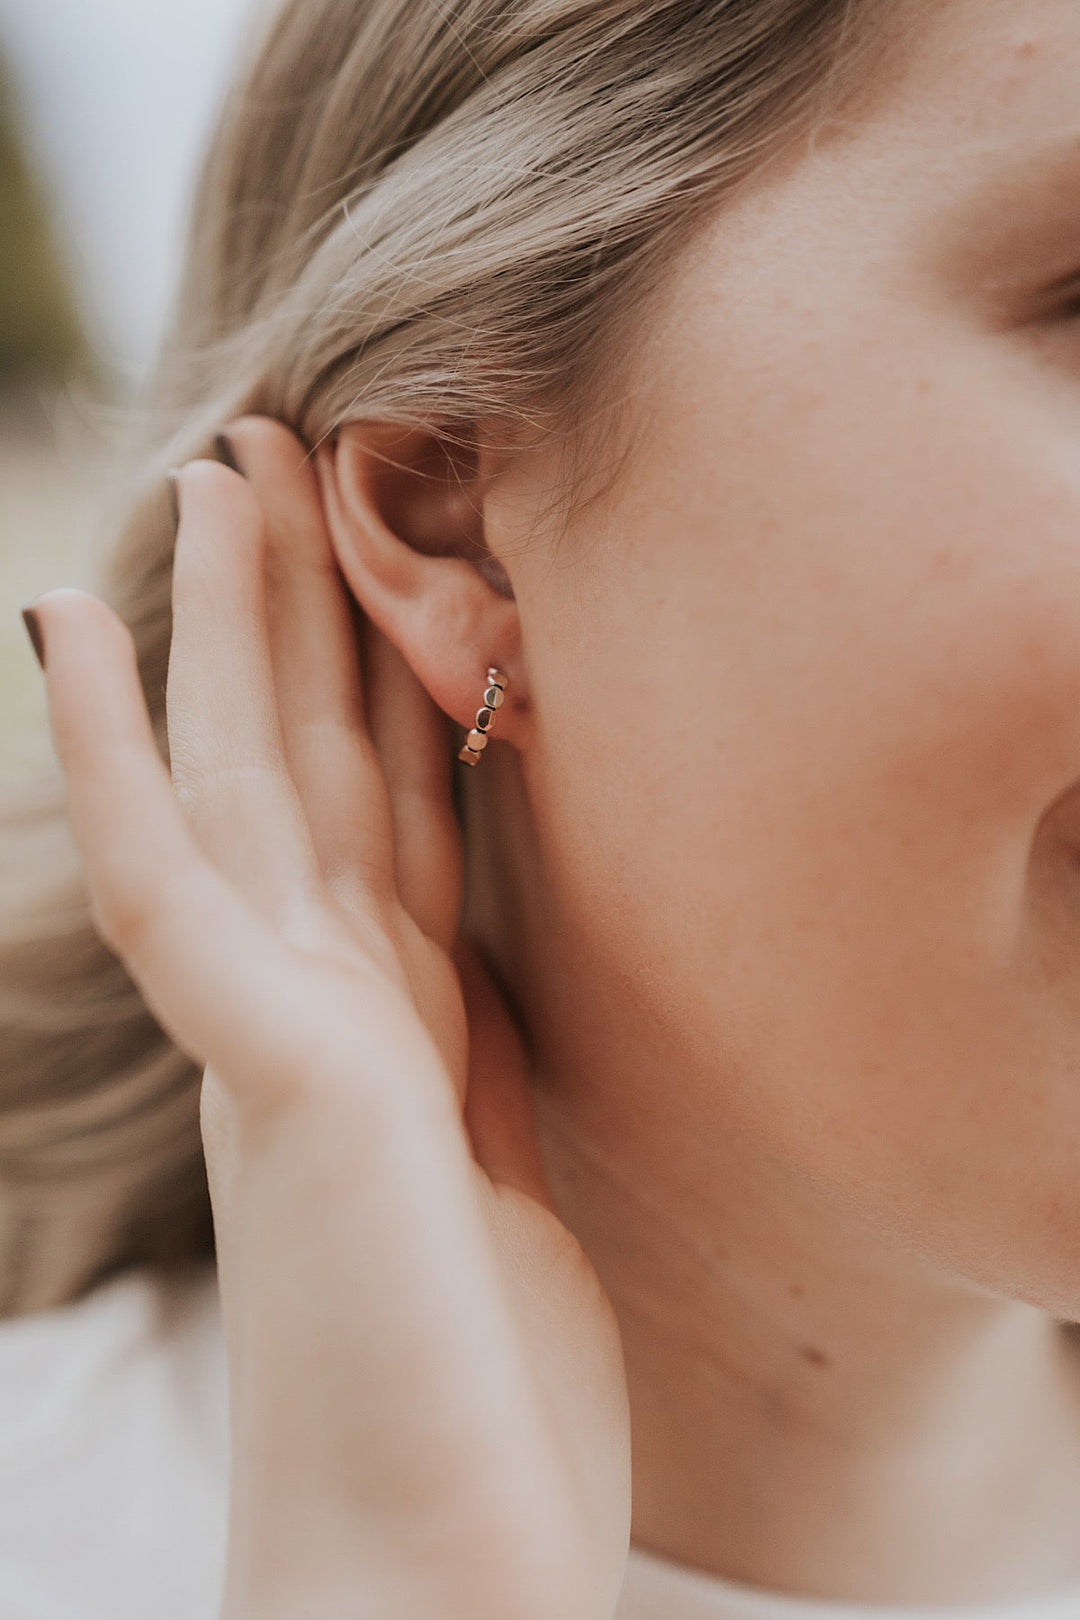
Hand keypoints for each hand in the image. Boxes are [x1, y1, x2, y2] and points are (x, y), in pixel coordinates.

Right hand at [26, 419, 630, 1619]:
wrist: (432, 1563)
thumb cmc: (473, 1384)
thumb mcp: (500, 1165)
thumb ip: (477, 1046)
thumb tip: (485, 965)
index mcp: (392, 1017)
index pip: (390, 801)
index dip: (384, 669)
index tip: (383, 554)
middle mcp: (325, 998)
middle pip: (315, 752)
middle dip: (298, 598)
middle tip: (278, 445)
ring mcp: (286, 1021)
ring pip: (248, 770)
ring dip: (226, 617)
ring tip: (212, 470)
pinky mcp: (270, 1064)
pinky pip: (173, 876)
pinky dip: (123, 753)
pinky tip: (80, 632)